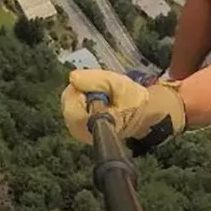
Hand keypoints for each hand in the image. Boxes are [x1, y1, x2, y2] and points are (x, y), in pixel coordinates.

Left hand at [60, 69, 186, 154]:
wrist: (143, 115)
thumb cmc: (133, 101)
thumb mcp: (119, 85)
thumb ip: (96, 80)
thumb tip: (72, 77)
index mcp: (94, 126)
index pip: (71, 109)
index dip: (77, 92)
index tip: (91, 85)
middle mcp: (83, 133)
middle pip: (67, 106)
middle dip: (79, 91)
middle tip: (96, 87)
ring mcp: (80, 132)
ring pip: (69, 105)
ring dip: (80, 94)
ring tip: (99, 92)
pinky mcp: (80, 127)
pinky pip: (73, 107)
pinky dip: (81, 98)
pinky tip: (95, 97)